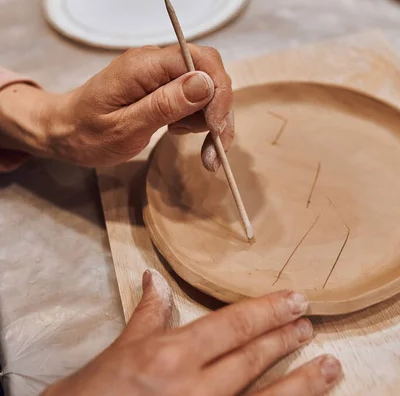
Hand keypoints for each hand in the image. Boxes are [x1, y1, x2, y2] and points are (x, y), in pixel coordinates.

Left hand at [0, 45, 233, 168]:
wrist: (64, 131)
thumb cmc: (86, 133)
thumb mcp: (124, 128)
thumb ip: (164, 105)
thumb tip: (206, 83)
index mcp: (144, 65)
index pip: (201, 60)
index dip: (218, 91)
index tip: (215, 127)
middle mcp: (155, 61)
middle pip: (209, 71)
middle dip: (219, 109)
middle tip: (214, 148)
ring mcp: (158, 71)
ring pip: (206, 85)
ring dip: (210, 118)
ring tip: (196, 145)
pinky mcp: (160, 84)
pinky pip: (193, 94)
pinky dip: (198, 117)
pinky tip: (179, 132)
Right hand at [43, 270, 341, 395]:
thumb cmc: (96, 392)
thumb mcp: (122, 349)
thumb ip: (148, 314)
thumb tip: (154, 279)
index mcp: (172, 356)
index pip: (233, 326)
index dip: (268, 311)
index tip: (295, 300)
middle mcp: (196, 389)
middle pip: (253, 359)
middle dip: (286, 339)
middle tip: (310, 325)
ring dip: (301, 383)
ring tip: (329, 367)